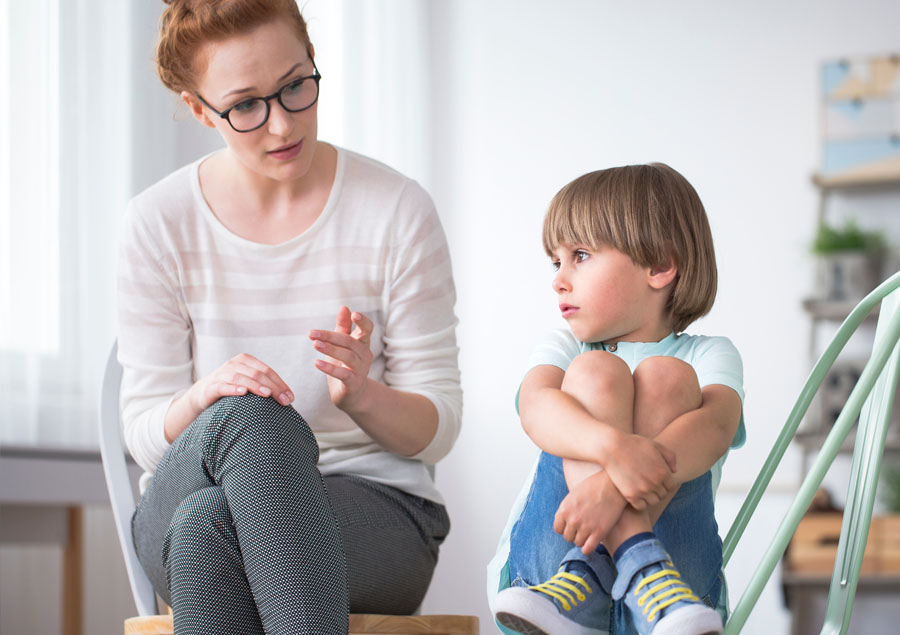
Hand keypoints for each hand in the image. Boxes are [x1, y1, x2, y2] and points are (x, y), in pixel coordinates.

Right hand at [166, 353, 294, 441]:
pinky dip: (233, 388)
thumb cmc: (232, 389)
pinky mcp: (211, 386)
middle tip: (285, 402)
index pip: (267, 371)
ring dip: (256, 386)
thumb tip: (288, 398)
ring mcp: (221, 374)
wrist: (203, 393)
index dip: (280, 384)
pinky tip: (243, 393)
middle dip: (274, 388)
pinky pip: (222, 386)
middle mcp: (234, 364)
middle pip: (257, 374)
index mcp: (246, 361)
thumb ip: (264, 385)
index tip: (291, 398)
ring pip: (241, 378)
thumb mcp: (248, 383)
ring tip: (267, 394)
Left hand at [309, 306, 373, 411]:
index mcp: (363, 343)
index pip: (368, 329)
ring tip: (315, 345)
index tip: (354, 314)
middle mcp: (365, 355)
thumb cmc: (346, 366)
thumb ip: (344, 327)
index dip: (363, 322)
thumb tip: (344, 307)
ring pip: (347, 356)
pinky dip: (330, 368)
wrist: (352, 395)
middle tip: (312, 333)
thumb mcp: (343, 345)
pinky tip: (317, 363)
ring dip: (330, 349)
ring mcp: (360, 370)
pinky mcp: (353, 383)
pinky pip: (343, 374)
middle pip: (350, 342)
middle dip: (330, 336)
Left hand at [554, 470, 626, 554]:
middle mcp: (573, 520)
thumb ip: (567, 509)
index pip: (558, 529)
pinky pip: (588, 549)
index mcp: (564, 510)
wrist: (612, 485)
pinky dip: (588, 549)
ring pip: (578, 543)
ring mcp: (586, 527)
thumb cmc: (593, 487)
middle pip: (568, 537)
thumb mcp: (573, 495)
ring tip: (588, 533)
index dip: (565, 528)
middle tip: (582, 528)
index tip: (571, 526)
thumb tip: (564, 521)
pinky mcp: (599, 532)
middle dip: (574, 533)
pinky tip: (591, 542)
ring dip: (582, 539)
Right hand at [603, 432, 676, 509]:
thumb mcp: (655, 445)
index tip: (656, 479)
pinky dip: (640, 503)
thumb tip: (674, 471)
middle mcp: (655, 483)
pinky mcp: (631, 495)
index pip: (671, 486)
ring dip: (650, 497)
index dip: (664, 483)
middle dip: (657, 490)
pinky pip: (641, 506)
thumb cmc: (634, 444)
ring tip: (642, 490)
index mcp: (663, 472)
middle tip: (648, 484)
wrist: (612, 447)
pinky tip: (635, 494)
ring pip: (653, 502)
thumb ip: (669, 456)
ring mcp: (643, 490)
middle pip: (662, 495)